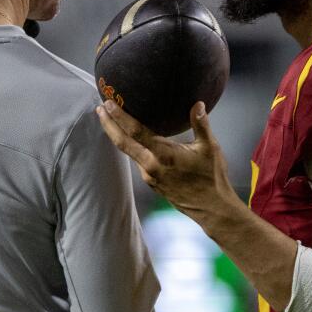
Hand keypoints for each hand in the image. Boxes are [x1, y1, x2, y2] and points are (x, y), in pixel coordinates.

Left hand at [96, 100, 241, 226]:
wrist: (210, 208)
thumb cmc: (212, 177)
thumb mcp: (210, 148)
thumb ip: (201, 125)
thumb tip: (198, 104)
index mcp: (164, 155)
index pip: (136, 132)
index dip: (120, 117)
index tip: (107, 104)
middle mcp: (151, 166)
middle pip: (123, 143)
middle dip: (109, 125)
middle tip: (99, 108)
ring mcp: (149, 176)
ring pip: (129, 153)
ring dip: (118, 136)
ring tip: (112, 120)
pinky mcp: (152, 182)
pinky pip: (138, 161)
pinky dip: (131, 147)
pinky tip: (134, 140)